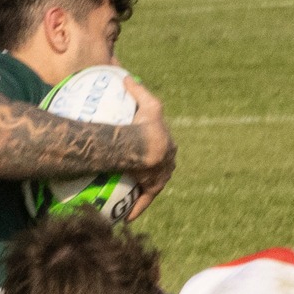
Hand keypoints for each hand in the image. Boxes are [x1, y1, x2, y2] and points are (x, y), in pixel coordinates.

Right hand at [125, 76, 175, 219]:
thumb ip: (137, 89)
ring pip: (150, 186)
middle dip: (151, 172)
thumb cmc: (147, 124)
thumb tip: (126, 77)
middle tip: (135, 173)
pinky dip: (135, 208)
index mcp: (168, 146)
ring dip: (141, 190)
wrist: (147, 146)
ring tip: (128, 194)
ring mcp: (160, 177)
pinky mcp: (152, 188)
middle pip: (159, 169)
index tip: (147, 153)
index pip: (164, 149)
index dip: (156, 150)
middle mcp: (167, 164)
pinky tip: (125, 217)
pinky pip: (142, 201)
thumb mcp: (146, 102)